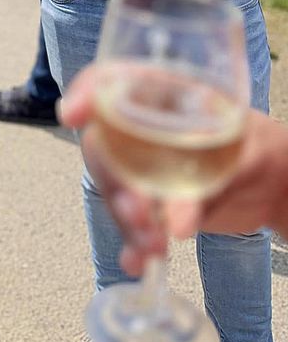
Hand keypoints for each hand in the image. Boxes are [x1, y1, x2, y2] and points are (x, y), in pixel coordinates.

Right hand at [60, 65, 287, 266]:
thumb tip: (176, 221)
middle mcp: (142, 126)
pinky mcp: (152, 201)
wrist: (276, 183)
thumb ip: (206, 182)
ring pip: (114, 189)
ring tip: (153, 248)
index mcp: (162, 92)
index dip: (87, 92)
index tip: (74, 115)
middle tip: (137, 214)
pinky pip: (131, 222)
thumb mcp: (242, 153)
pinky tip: (140, 262)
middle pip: (103, 144)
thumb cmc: (262, 148)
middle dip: (113, 182)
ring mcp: (143, 165)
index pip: (110, 79)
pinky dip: (133, 244)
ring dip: (126, 220)